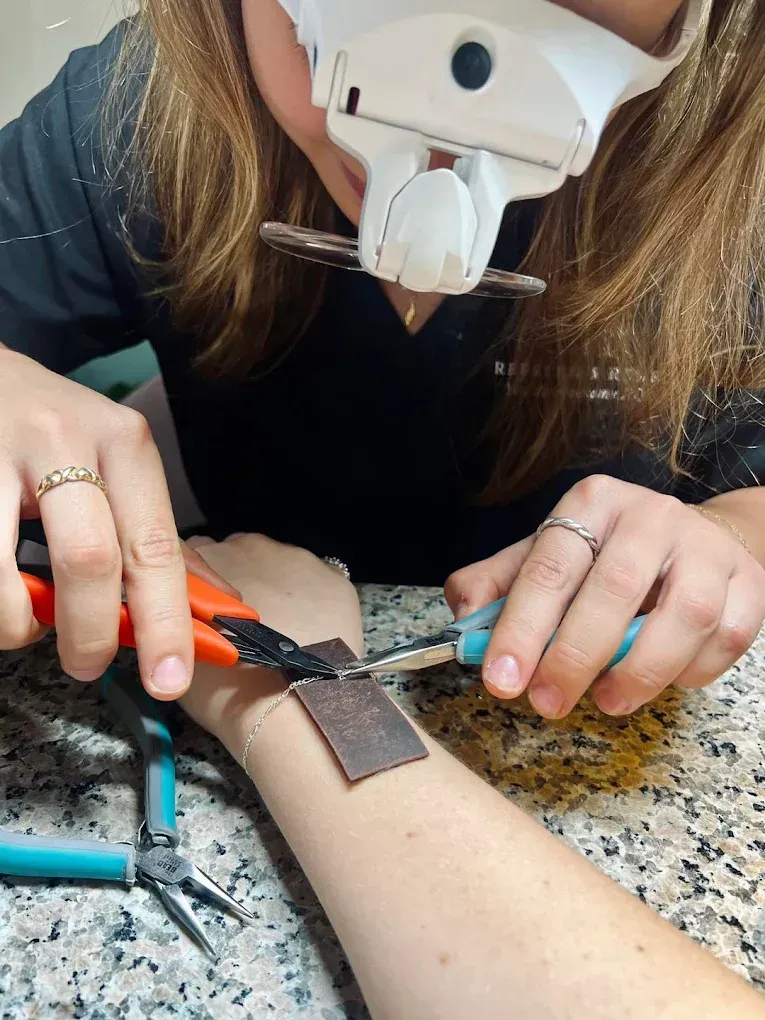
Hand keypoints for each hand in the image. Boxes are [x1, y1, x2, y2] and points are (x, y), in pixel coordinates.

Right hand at [0, 347, 213, 698]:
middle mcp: (65, 441)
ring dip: (19, 622)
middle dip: (92, 632)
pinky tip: (1, 592)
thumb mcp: (118, 465)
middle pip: (89, 560)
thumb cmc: (60, 433)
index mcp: (124, 445)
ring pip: (8, 573)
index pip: (154, 545)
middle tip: (88, 663)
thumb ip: (157, 538)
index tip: (169, 680)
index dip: (166, 621)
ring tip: (27, 623)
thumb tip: (216, 610)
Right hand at [180, 534, 362, 743]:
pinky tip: (311, 628)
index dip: (208, 583)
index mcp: (208, 556)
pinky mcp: (332, 576)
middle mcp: (252, 547)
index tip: (212, 607)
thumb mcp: (182, 644)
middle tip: (246, 624)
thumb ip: (184, 616)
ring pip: (286, 566)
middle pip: (245, 555)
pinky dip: (316, 598)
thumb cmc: (225, 686)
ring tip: (281, 630)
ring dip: (280, 588)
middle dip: (245, 579)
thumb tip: (191, 615)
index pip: (201, 554)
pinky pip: (322, 580)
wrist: (284, 703)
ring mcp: (297, 558)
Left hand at [445, 476, 764, 717]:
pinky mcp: (749, 581)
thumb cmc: (605, 555)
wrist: (692, 539)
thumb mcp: (543, 555)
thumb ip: (496, 585)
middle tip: (548, 702)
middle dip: (574, 657)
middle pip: (613, 589)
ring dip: (640, 671)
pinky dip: (693, 672)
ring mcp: (705, 547)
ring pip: (682, 615)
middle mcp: (651, 515)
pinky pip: (727, 636)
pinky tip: (663, 680)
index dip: (521, 628)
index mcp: (592, 503)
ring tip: (608, 700)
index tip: (502, 680)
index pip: (550, 567)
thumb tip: (462, 623)